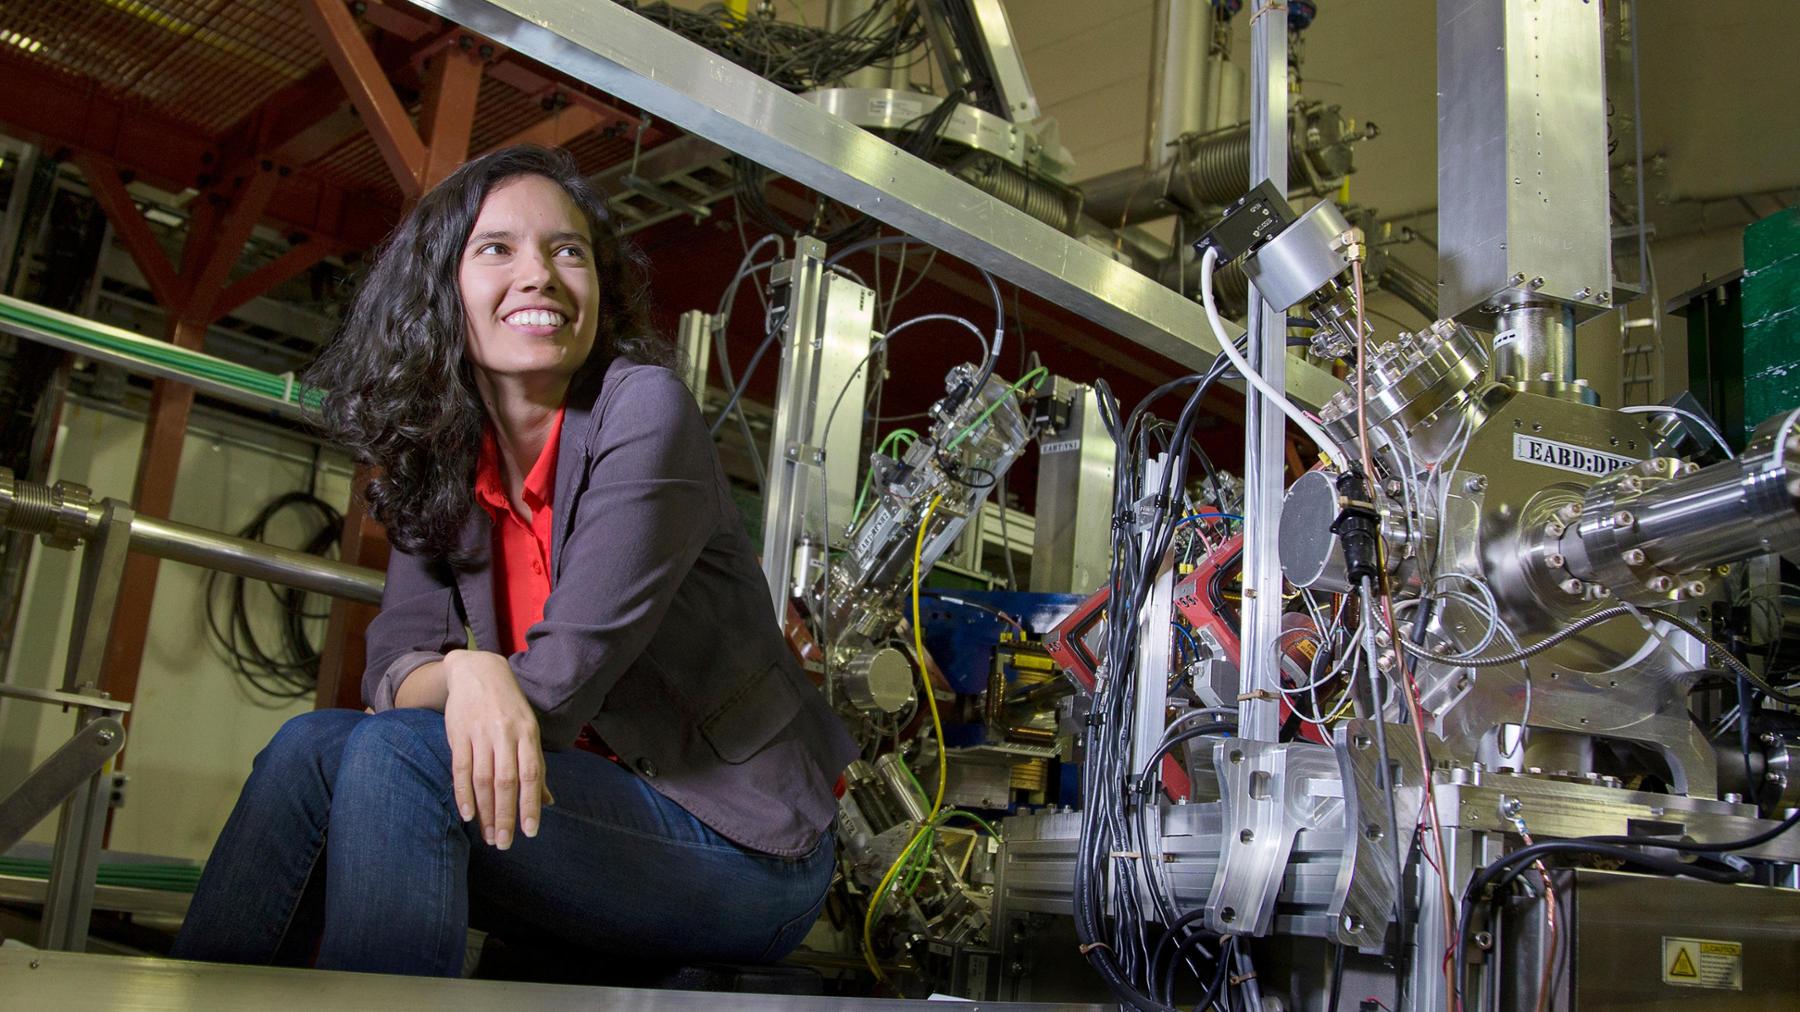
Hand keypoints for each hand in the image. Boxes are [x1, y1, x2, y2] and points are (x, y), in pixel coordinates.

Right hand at [441, 649, 553, 848]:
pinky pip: (460, 769)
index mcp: (528, 733)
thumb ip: (536, 766)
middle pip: (506, 781)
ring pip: (483, 779)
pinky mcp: (458, 734)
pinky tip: (467, 814)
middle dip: (506, 815)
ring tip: (488, 835)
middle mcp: (505, 733)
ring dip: (485, 811)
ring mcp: (480, 733)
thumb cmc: (509, 708)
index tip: (531, 832)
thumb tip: (548, 801)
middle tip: (505, 843)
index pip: (531, 775)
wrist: (477, 672)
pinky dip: (463, 793)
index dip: (530, 804)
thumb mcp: (528, 730)